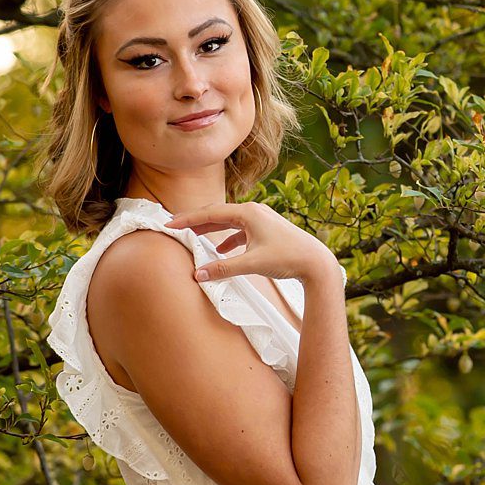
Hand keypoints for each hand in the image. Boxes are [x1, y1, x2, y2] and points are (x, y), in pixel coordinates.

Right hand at [168, 198, 344, 292]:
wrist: (315, 261)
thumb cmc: (287, 258)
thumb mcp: (253, 264)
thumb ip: (224, 268)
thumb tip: (199, 274)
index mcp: (248, 213)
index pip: (211, 212)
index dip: (188, 219)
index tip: (170, 223)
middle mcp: (253, 211)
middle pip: (217, 213)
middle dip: (196, 221)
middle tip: (175, 227)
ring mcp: (260, 219)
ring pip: (228, 222)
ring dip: (210, 229)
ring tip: (193, 237)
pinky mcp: (265, 230)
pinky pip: (239, 231)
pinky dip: (226, 239)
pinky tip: (221, 250)